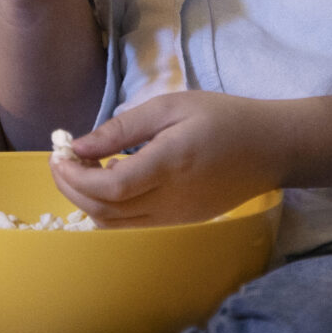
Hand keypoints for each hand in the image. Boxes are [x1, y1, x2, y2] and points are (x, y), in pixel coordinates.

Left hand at [50, 92, 287, 227]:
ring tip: (84, 168)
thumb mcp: (172, 106)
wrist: (271, 148)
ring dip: (88, 201)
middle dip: (72, 189)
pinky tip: (114, 180)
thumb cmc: (223, 118)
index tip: (60, 155)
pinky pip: (132, 226)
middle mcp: (171, 200)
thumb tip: (79, 146)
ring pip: (115, 225)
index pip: (110, 187)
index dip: (76, 177)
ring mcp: (176, 218)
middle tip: (62, 161)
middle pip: (105, 211)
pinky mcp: (180, 224)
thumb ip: (122, 127)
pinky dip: (110, 209)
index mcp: (170, 165)